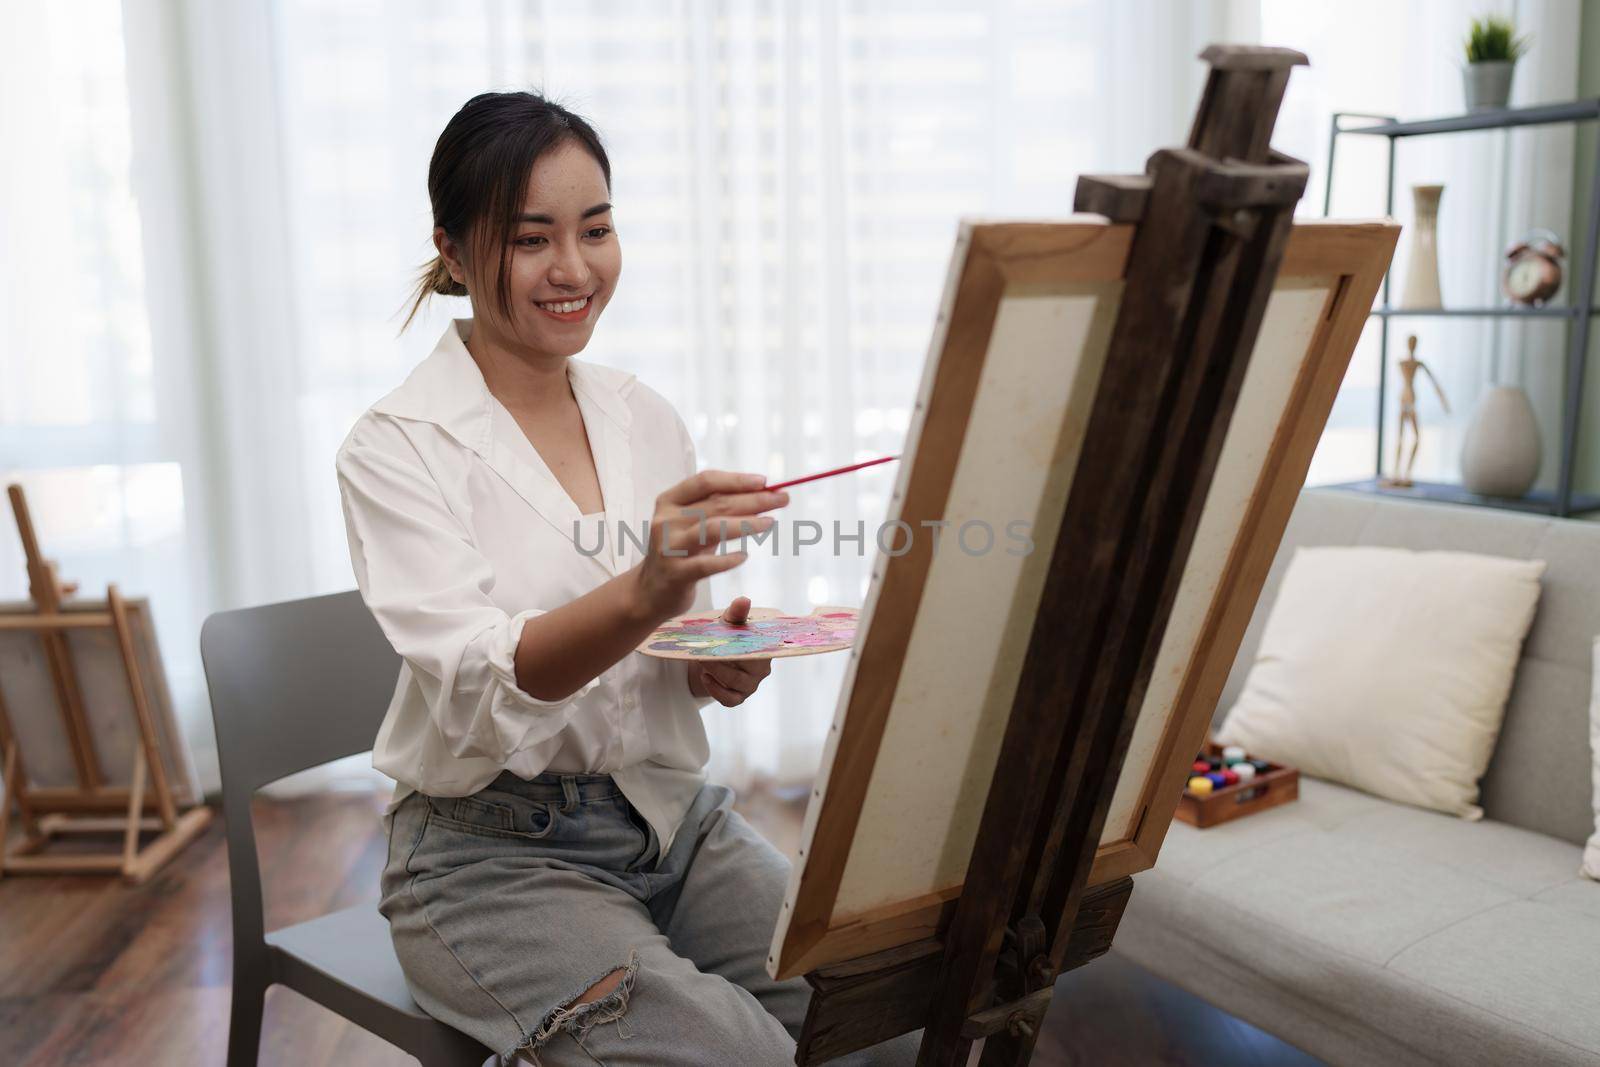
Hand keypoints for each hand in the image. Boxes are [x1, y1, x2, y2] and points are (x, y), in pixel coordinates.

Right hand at [632, 472, 787, 622]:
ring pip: (713, 529)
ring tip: (771, 523)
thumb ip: (717, 508)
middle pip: (716, 504)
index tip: (765, 482)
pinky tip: (744, 556)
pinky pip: (707, 565)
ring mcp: (669, 547)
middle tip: (783, 499)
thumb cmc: (681, 551)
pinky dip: (728, 559)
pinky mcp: (675, 574)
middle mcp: (666, 520)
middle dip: (754, 500)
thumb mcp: (692, 524)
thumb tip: (763, 493)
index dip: (736, 480)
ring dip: (747, 524)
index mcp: (669, 501)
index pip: (706, 481)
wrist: (650, 591)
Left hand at [690, 596, 773, 706]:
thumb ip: (736, 613)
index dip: (747, 644)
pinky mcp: (739, 697)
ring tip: (702, 660)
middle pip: (747, 666)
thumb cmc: (725, 638)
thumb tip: (744, 600)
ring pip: (736, 682)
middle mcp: (762, 668)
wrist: (709, 658)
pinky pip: (730, 699)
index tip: (731, 639)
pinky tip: (705, 677)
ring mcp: (751, 684)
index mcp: (764, 648)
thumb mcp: (728, 623)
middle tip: (706, 648)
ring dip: (717, 671)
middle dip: (725, 657)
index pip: (761, 648)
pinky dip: (716, 690)